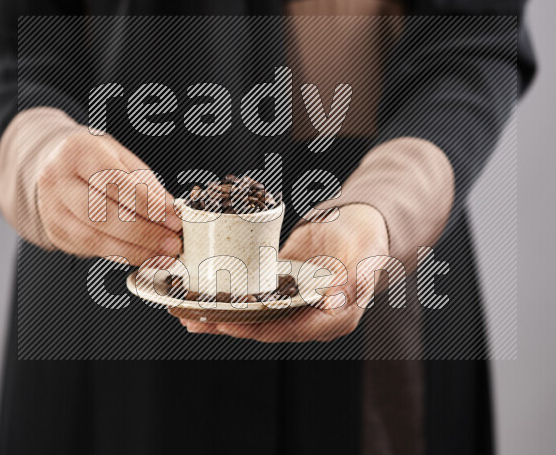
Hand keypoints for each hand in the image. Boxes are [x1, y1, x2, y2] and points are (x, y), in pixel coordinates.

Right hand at [36, 130, 182, 264]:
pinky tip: (143, 255)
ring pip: (94, 238)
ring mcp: (51, 208)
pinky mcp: (55, 231)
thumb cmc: (95, 160)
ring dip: (134, 250)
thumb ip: (146, 184)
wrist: (57, 165)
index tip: (174, 218)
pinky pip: (91, 249)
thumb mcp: (123, 159)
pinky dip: (121, 255)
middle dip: (143, 232)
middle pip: (102, 213)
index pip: (115, 182)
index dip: (148, 205)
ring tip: (162, 253)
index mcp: (78, 151)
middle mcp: (57, 179)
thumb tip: (171, 212)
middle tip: (172, 241)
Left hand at [178, 204, 389, 341]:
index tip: (231, 324)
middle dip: (229, 324)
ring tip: (186, 311)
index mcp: (335, 318)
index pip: (293, 329)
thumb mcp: (368, 258)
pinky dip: (228, 295)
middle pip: (265, 327)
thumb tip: (335, 301)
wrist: (360, 225)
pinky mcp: (280, 288)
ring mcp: (292, 304)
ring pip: (253, 315)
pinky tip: (201, 292)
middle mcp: (310, 317)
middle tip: (196, 318)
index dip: (260, 328)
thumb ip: (355, 281)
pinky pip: (252, 296)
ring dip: (221, 315)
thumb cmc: (369, 242)